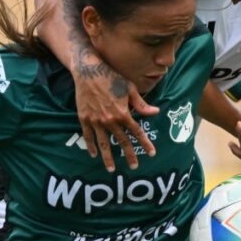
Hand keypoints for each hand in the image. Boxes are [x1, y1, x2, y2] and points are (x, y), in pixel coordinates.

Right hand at [73, 47, 158, 171]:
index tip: (152, 154)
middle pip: (122, 141)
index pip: (137, 132)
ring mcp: (96, 121)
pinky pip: (88, 136)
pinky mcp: (84, 118)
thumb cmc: (112, 78)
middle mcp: (110, 120)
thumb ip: (142, 104)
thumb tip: (156, 112)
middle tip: (134, 167)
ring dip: (108, 158)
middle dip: (129, 155)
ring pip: (104, 143)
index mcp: (123, 113)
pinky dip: (91, 146)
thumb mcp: (130, 89)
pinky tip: (94, 154)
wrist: (89, 71)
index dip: (145, 143)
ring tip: (112, 169)